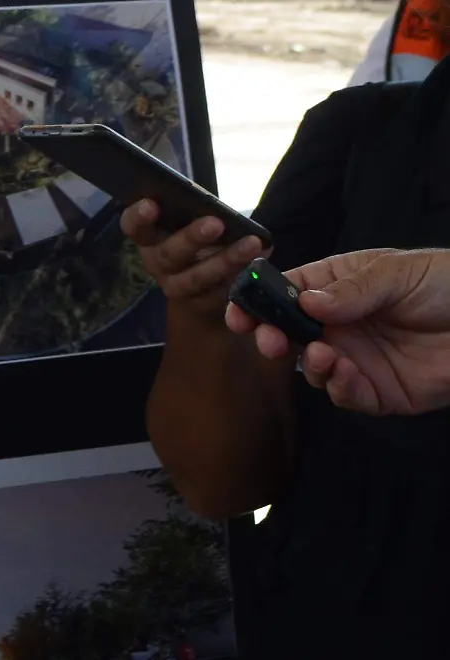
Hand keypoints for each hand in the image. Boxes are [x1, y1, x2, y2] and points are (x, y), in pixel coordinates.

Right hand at [121, 201, 264, 329]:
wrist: (201, 286)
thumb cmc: (195, 239)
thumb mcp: (189, 221)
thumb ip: (193, 211)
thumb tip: (212, 202)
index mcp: (148, 238)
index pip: (133, 227)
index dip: (138, 217)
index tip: (151, 203)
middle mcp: (157, 263)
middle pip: (168, 254)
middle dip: (191, 238)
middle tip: (216, 223)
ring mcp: (177, 287)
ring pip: (196, 278)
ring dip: (225, 260)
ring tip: (252, 243)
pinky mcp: (201, 304)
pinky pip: (219, 293)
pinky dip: (240, 276)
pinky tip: (259, 262)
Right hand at [253, 249, 449, 415]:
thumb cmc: (449, 284)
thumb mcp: (398, 273)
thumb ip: (352, 289)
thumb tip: (306, 303)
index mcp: (338, 287)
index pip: (287, 292)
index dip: (259, 300)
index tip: (239, 311)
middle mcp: (341, 324)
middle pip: (290, 333)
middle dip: (272, 337)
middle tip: (269, 341)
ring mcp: (358, 359)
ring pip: (313, 368)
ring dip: (310, 364)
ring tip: (324, 355)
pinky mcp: (380, 391)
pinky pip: (347, 396)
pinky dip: (340, 388)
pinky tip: (347, 373)